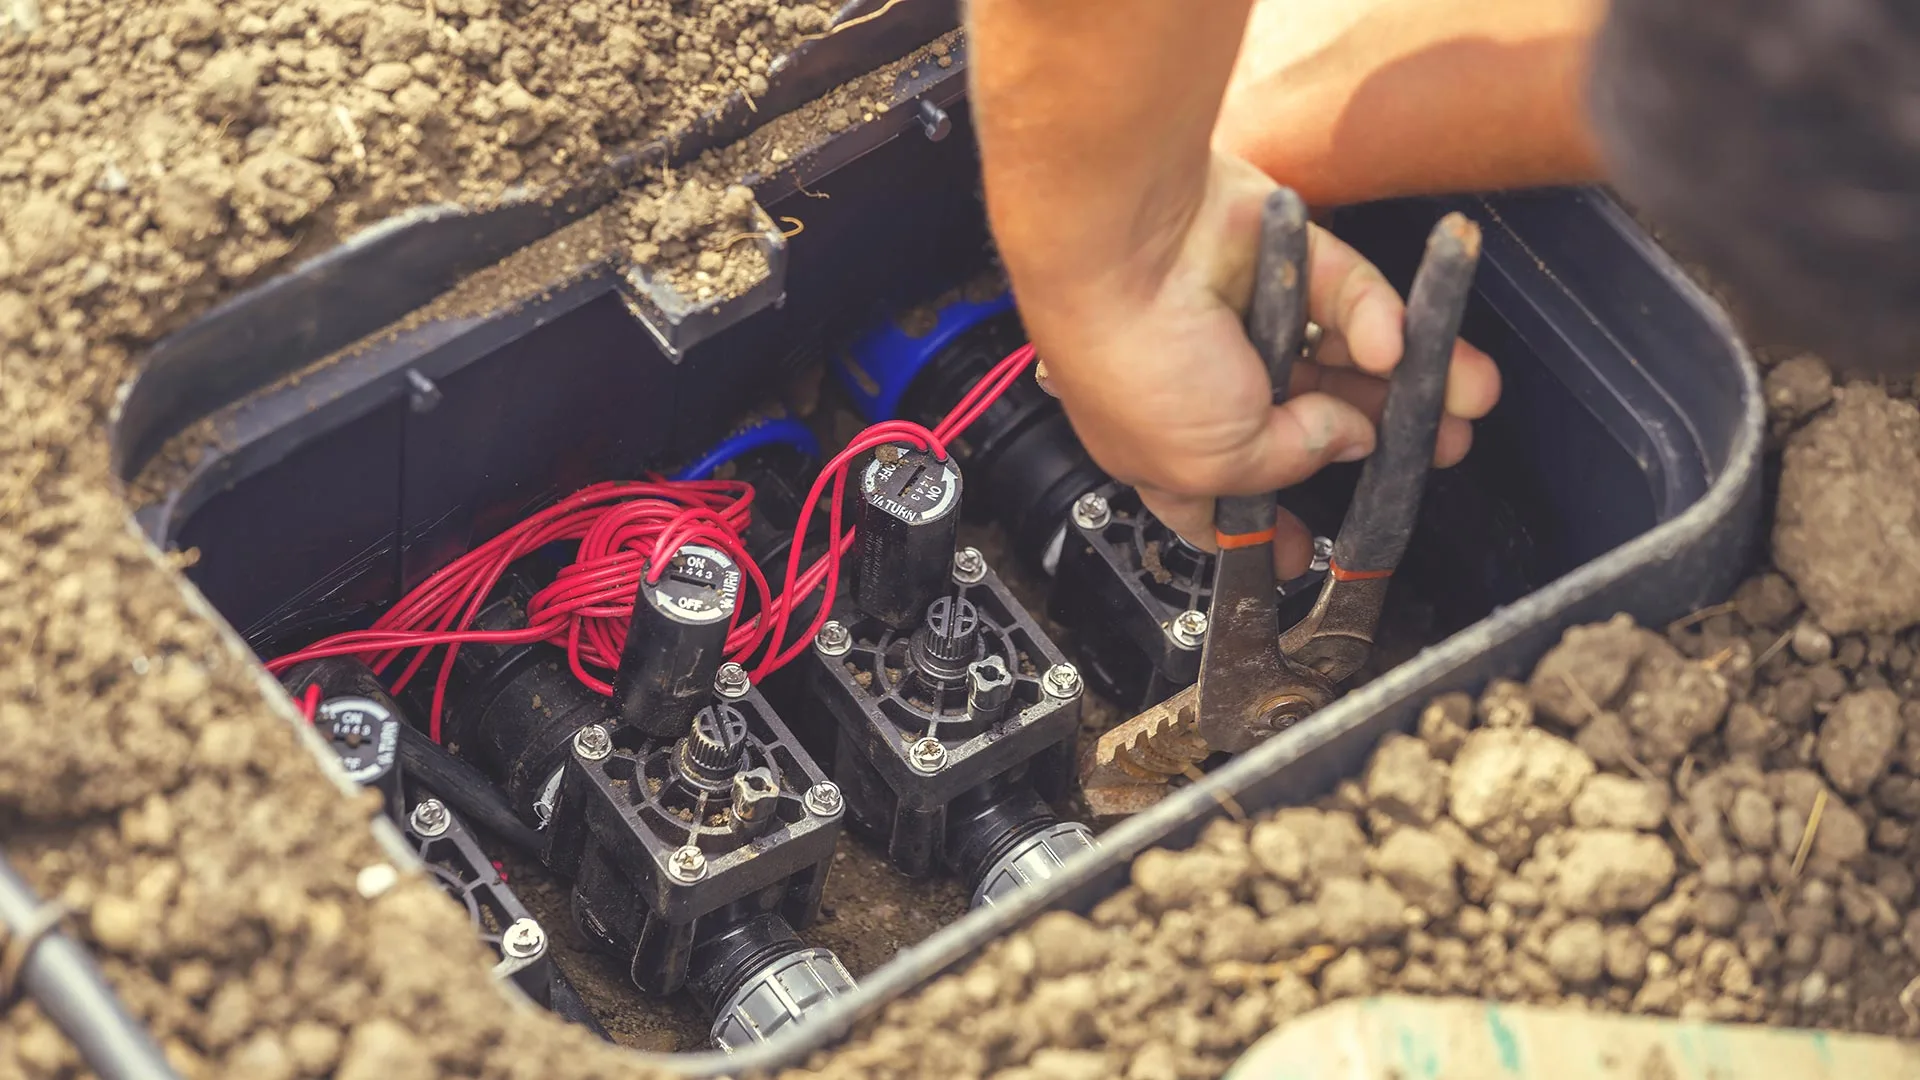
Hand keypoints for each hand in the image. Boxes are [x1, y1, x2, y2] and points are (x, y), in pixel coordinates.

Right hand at [1026, 151, 1500, 574]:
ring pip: (1345, 354)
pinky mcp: (1282, 255)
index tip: (1308, 552)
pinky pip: (1347, 291)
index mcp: (1173, 448)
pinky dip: (1377, 316)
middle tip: (1437, 452)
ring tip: (1466, 400)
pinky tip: (1394, 346)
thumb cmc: (1136, 364)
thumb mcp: (1214, 463)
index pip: (1227, 500)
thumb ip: (1291, 461)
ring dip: (1410, 378)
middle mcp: (1212, 383)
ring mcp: (1250, 317)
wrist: (1125, 251)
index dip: (1270, 527)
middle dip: (1377, 438)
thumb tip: (1350, 438)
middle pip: (1311, 420)